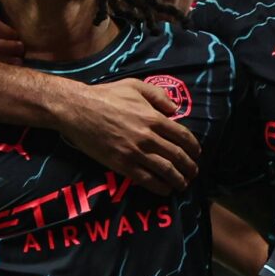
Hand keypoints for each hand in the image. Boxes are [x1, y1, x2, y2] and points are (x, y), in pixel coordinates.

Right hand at [55, 79, 200, 193]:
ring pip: (166, 171)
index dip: (193, 147)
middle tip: (193, 172)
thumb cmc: (105, 95)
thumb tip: (174, 109)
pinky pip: (147, 180)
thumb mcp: (134, 86)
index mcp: (153, 117)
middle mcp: (148, 137)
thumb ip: (157, 95)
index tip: (196, 153)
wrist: (77, 109)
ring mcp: (135, 152)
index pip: (183, 136)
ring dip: (179, 180)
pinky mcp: (122, 165)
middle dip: (190, 167)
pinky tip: (166, 189)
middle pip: (178, 156)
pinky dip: (160, 187)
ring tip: (183, 184)